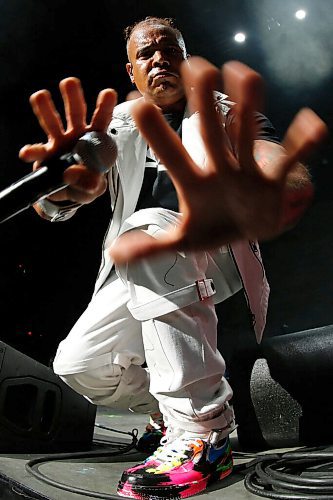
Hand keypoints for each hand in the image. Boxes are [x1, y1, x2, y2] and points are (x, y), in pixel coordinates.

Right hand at [19, 77, 116, 204]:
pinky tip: (27, 153)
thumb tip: (70, 173)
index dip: (104, 107)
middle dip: (73, 98)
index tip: (108, 93)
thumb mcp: (93, 187)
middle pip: (76, 113)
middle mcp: (77, 136)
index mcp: (96, 140)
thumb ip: (89, 183)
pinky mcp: (45, 154)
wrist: (69, 191)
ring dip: (46, 108)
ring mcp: (59, 142)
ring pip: (53, 123)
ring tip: (40, 95)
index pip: (102, 121)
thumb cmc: (87, 183)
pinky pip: (38, 151)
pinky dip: (32, 152)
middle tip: (69, 82)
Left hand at [110, 57, 327, 263]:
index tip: (138, 104)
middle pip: (211, 134)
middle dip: (205, 103)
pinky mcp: (273, 180)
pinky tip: (313, 125)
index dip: (155, 132)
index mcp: (193, 182)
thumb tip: (113, 253)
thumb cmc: (213, 228)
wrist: (247, 230)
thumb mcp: (182, 240)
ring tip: (244, 75)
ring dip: (247, 108)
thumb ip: (150, 247)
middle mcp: (219, 169)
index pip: (171, 155)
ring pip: (246, 136)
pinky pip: (290, 160)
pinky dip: (301, 143)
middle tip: (196, 67)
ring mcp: (247, 172)